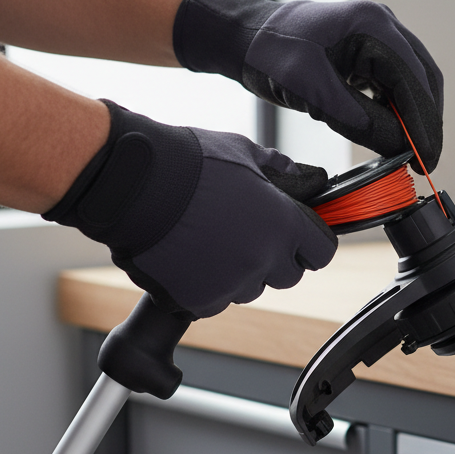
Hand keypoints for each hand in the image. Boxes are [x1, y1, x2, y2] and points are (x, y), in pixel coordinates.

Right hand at [44, 101, 335, 319]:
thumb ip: (277, 168)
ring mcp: (230, 283)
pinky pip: (212, 302)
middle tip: (246, 234)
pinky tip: (186, 257)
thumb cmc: (188, 162)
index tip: (300, 238)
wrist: (132, 183)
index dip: (311, 244)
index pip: (321, 252)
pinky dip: (203, 287)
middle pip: (287, 275)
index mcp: (284, 223)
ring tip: (209, 241)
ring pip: (248, 289)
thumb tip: (300, 173)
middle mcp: (263, 258)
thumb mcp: (242, 151)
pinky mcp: (196, 300)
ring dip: (238, 272)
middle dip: (274, 258)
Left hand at [172, 0, 444, 170]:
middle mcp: (384, 25)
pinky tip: (395, 134)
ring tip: (413, 153)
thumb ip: (357, 119)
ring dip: (415, 117)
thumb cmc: (271, 55)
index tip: (427, 159)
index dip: (423, 124)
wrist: (245, 37)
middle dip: (426, 123)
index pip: (413, 80)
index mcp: (372, 24)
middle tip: (426, 163)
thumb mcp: (311, 90)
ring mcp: (379, 36)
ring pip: (414, 82)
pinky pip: (395, 82)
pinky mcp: (370, 50)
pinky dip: (399, 109)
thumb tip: (399, 146)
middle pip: (423, 79)